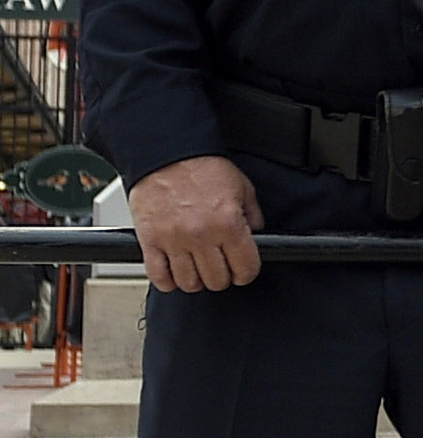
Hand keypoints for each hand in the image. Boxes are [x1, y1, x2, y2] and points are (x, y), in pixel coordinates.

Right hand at [126, 155, 264, 293]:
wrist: (167, 153)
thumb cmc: (202, 166)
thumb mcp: (242, 188)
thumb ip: (252, 216)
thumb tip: (256, 237)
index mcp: (228, 223)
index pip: (246, 268)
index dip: (247, 272)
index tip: (243, 270)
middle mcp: (202, 235)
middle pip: (217, 281)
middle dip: (223, 277)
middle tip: (221, 266)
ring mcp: (174, 241)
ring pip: (189, 283)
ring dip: (197, 280)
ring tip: (199, 268)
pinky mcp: (150, 242)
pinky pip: (159, 276)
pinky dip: (168, 281)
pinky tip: (176, 272)